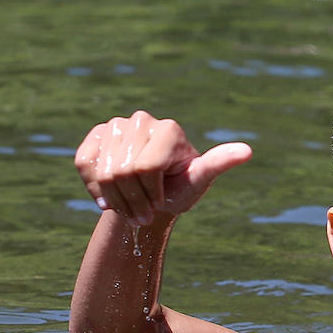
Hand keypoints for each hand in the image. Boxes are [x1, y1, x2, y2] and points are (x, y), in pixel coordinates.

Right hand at [74, 111, 251, 224]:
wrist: (150, 196)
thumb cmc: (179, 188)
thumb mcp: (199, 180)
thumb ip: (218, 164)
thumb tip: (247, 151)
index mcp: (169, 129)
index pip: (147, 168)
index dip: (151, 194)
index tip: (162, 203)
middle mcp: (142, 120)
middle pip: (124, 172)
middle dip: (133, 201)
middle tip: (143, 212)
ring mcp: (116, 126)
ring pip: (103, 171)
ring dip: (115, 200)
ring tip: (129, 206)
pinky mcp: (96, 135)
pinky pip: (85, 165)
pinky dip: (94, 189)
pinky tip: (108, 196)